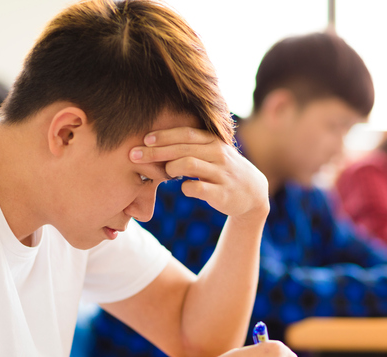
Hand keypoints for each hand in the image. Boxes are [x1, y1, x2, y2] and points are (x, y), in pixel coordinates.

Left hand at [130, 127, 269, 220]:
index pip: (185, 133)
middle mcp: (218, 154)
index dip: (163, 135)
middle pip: (182, 148)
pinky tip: (181, 188)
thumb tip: (155, 143)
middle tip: (134, 155)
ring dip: (170, 168)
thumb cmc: (222, 170)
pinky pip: (198, 189)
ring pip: (189, 164)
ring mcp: (221, 173)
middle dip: (155, 151)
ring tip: (163, 173)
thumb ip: (189, 147)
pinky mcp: (223, 193)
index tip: (144, 139)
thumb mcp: (211, 153)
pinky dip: (185, 188)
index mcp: (213, 141)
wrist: (252, 192)